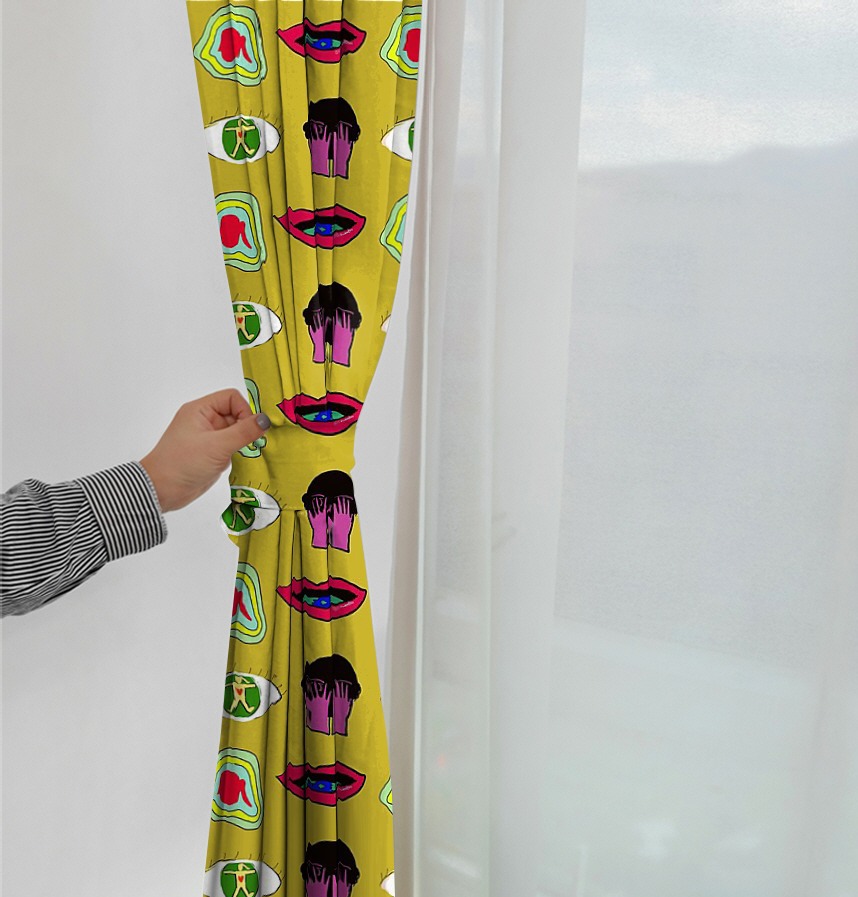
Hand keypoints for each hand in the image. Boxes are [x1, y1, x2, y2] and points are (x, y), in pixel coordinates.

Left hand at [139, 389, 269, 512]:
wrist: (161, 491)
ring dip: (243, 442)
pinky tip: (236, 462)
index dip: (244, 410)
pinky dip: (238, 453)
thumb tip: (266, 419)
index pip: (232, 398)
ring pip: (236, 431)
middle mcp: (204, 420)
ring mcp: (208, 437)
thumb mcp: (217, 446)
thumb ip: (244, 431)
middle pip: (236, 414)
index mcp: (200, 410)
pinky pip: (232, 446)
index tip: (250, 429)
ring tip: (242, 454)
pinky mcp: (211, 453)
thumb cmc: (182, 463)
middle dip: (246, 428)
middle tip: (252, 443)